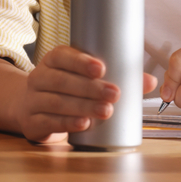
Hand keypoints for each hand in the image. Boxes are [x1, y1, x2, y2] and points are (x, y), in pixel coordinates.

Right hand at [15, 46, 157, 142]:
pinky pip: (49, 122)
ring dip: (83, 107)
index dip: (81, 62)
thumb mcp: (83, 76)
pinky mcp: (32, 122)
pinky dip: (68, 123)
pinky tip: (84, 124)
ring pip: (56, 102)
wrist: (30, 106)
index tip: (102, 68)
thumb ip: (117, 76)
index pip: (63, 56)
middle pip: (62, 81)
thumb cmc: (66, 87)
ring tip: (105, 111)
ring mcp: (33, 100)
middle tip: (114, 94)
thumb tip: (150, 81)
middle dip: (90, 88)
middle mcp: (39, 77)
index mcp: (53, 60)